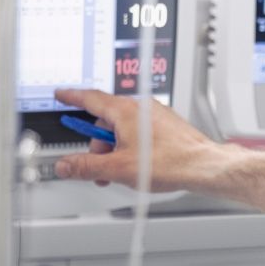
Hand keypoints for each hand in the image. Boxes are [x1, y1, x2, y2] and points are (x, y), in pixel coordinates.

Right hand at [52, 88, 228, 191]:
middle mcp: (140, 107)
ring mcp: (153, 114)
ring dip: (115, 149)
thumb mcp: (118, 168)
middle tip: (100, 166)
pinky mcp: (164, 124)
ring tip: (123, 171)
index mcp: (125, 110)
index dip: (72, 97)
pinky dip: (131, 146)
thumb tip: (66, 165)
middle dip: (98, 145)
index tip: (62, 94)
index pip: (90, 98)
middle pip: (105, 120)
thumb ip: (87, 166)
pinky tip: (138, 165)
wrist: (202, 166)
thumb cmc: (170, 162)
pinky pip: (138, 131)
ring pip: (122, 128)